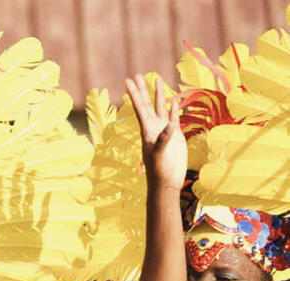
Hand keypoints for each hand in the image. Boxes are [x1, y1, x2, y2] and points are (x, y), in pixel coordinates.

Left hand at [126, 75, 186, 190]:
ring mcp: (165, 130)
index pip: (140, 108)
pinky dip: (173, 108)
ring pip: (160, 108)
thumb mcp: (159, 154)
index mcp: (147, 130)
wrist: (167, 181)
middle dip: (143, 89)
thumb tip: (170, 124)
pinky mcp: (176, 134)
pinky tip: (173, 100)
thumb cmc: (160, 170)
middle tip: (138, 74)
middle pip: (147, 104)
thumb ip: (163, 139)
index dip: (134, 94)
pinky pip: (174, 117)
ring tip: (156, 80)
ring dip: (158, 95)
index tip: (128, 81)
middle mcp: (154, 127)